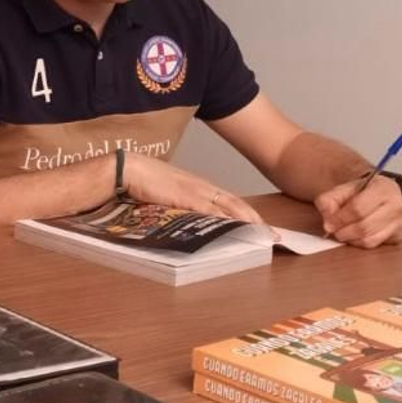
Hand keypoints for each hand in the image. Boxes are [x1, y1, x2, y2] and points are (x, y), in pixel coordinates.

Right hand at [124, 153, 263, 224]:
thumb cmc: (145, 181)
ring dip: (247, 221)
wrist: (129, 168)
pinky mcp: (185, 197)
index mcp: (199, 186)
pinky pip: (210, 210)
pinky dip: (225, 220)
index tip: (261, 225)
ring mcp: (195, 191)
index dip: (247, 213)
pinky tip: (236, 228)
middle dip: (256, 219)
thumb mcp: (169, 194)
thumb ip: (182, 205)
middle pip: (236, 204)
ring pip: (229, 207)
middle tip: (271, 234)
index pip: (230, 201)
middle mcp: (202, 187)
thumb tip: (190, 220)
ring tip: (261, 233)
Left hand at [315, 175, 401, 247]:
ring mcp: (400, 221)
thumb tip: (328, 221)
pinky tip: (354, 236)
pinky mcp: (399, 234)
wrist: (382, 192)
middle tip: (333, 230)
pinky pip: (375, 244)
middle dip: (344, 231)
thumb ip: (329, 200)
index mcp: (383, 188)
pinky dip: (360, 243)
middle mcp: (396, 205)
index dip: (340, 218)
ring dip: (351, 239)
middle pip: (364, 226)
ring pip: (370, 239)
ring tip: (342, 232)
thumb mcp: (343, 189)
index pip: (358, 208)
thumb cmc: (363, 191)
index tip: (328, 223)